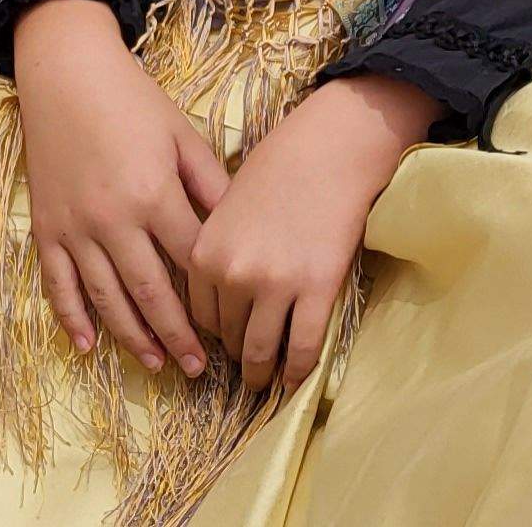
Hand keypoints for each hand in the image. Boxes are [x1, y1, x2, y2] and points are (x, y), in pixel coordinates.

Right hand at [12, 0, 226, 375]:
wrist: (65, 75)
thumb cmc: (134, 102)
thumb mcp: (183, 136)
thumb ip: (211, 185)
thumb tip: (239, 230)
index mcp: (154, 194)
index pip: (191, 261)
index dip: (214, 297)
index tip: (235, 325)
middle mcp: (113, 219)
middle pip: (151, 290)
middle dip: (177, 334)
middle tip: (199, 371)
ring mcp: (75, 227)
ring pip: (106, 297)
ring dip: (132, 337)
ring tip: (157, 365)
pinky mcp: (46, 228)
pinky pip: (58, 284)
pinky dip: (72, 319)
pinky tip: (88, 347)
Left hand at [188, 74, 431, 390]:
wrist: (330, 149)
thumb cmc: (280, 168)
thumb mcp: (226, 207)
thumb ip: (217, 250)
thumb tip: (223, 290)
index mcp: (204, 254)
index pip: (201, 315)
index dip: (216, 335)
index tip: (226, 345)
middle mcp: (233, 275)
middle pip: (229, 336)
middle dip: (238, 357)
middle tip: (248, 370)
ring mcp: (275, 284)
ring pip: (261, 349)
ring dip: (262, 372)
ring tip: (268, 383)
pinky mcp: (317, 288)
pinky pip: (304, 344)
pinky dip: (299, 369)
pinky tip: (298, 379)